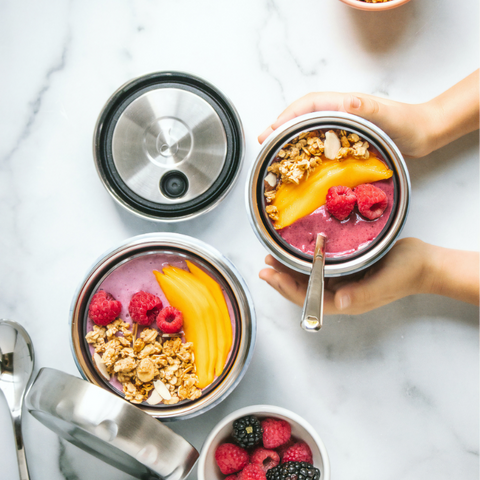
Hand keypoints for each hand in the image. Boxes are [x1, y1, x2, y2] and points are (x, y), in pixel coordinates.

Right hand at [258, 92, 433, 157]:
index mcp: (345, 104)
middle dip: (281, 126)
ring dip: (289, 136)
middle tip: (263, 142)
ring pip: (309, 127)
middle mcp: (340, 112)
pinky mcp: (347, 137)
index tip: (271, 129)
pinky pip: (320, 139)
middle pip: (303, 115)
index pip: (309, 105)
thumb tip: (347, 100)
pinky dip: (305, 147)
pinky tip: (300, 161)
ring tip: (274, 151)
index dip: (288, 115)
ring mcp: (343, 125)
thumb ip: (370, 107)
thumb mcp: (390, 116)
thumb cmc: (409, 124)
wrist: (425, 132)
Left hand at [259, 238, 435, 314]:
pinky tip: (295, 251)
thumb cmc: (406, 272)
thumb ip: (363, 294)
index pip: (308, 298)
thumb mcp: (386, 282)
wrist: (423, 262)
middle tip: (264, 265)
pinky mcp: (346, 268)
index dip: (285, 287)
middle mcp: (340, 292)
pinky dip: (304, 260)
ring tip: (272, 259)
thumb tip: (341, 302)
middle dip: (281, 278)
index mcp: (346, 300)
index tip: (269, 275)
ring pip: (308, 277)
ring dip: (289, 269)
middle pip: (303, 289)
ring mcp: (342, 280)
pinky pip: (319, 266)